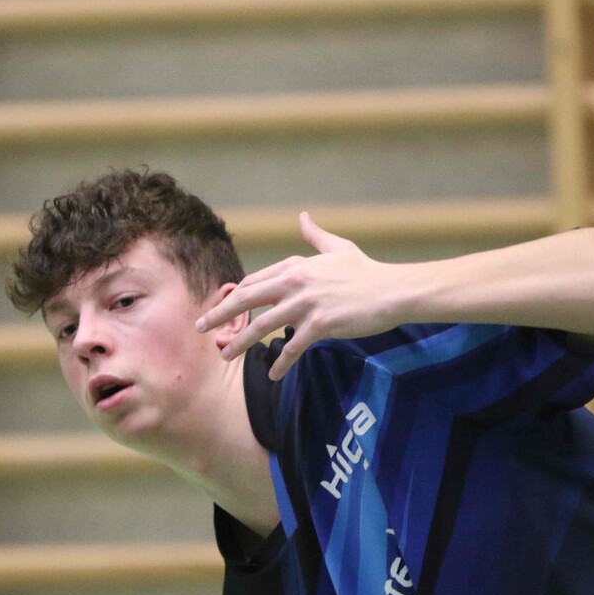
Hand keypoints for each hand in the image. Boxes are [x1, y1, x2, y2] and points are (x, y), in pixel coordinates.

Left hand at [196, 212, 400, 379]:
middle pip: (247, 300)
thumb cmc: (366, 271)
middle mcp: (295, 282)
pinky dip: (281, 364)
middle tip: (201, 327)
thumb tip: (302, 217)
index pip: (254, 282)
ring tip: (225, 356)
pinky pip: (293, 348)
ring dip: (241, 343)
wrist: (392, 290)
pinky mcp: (320, 324)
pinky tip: (273, 377)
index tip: (219, 308)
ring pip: (263, 326)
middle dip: (220, 315)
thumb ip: (315, 236)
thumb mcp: (338, 248)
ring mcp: (306, 304)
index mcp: (295, 266)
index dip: (234, 296)